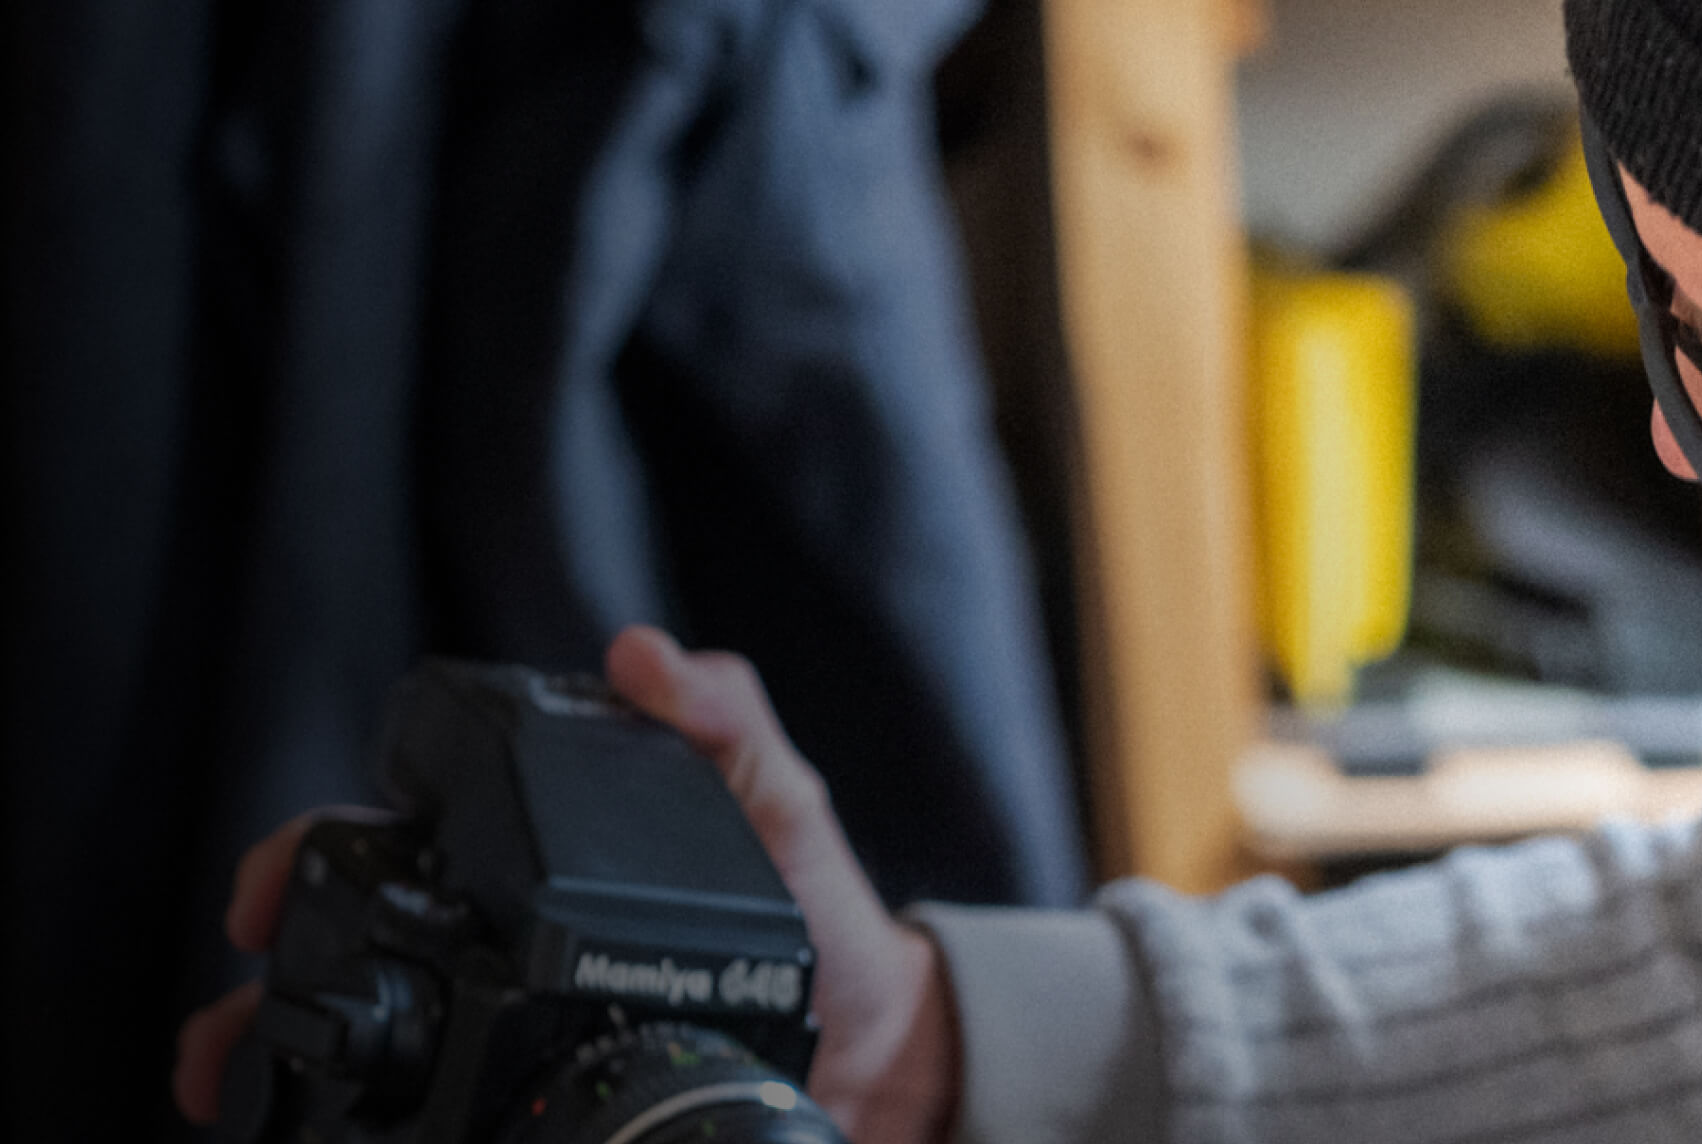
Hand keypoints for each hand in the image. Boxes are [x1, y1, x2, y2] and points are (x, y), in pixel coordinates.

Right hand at [173, 626, 960, 1141]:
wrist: (877, 1043)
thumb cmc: (826, 912)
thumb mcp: (785, 808)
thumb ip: (727, 725)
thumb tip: (644, 653)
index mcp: (542, 843)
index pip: (397, 830)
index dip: (315, 851)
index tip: (277, 885)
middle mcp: (503, 919)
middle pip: (349, 931)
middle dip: (271, 964)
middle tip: (236, 1008)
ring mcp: (504, 1003)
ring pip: (360, 1020)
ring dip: (279, 1046)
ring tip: (231, 1083)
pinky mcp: (520, 1075)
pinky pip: (428, 1096)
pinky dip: (354, 1115)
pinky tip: (313, 1129)